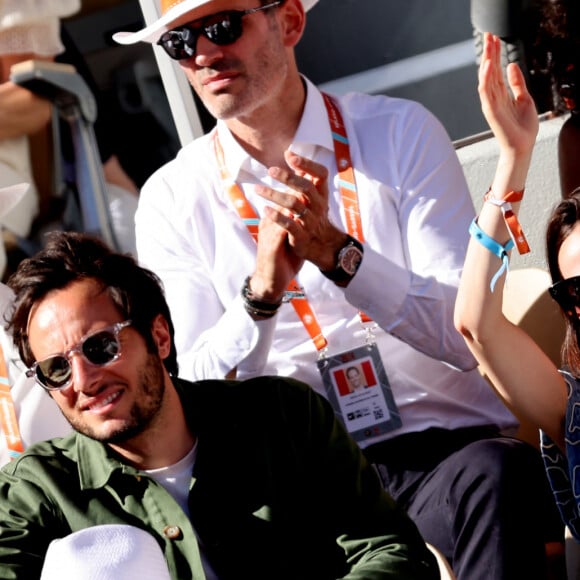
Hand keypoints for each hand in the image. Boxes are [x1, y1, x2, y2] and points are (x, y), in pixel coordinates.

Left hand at [256, 150, 346, 270]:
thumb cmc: (312, 215)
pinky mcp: (302, 235)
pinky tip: (265, 210)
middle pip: (306, 187)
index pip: (321, 174)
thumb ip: (302, 176)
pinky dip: (277, 217)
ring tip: (257, 189)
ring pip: (294, 205)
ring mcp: (311, 221)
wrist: (321, 245)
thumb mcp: (312, 196)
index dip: (308, 164)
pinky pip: (290, 225)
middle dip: (288, 178)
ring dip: (274, 195)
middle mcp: (319, 206)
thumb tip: (289, 153)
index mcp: (322, 194)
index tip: (290, 157)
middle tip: (270, 170)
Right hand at [478, 33, 538, 157]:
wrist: (522, 146)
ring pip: (486, 77)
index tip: (495, 38)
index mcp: (501, 94)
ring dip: (487, 60)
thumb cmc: (523, 127)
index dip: (496, 54)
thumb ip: (517, 83)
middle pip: (490, 70)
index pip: (496, 70)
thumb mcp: (524, 98)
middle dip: (489, 52)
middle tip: (488, 34)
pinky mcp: (490, 110)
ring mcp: (490, 103)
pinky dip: (486, 78)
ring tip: (488, 43)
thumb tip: (511, 65)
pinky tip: (489, 64)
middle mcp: (493, 97)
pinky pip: (485, 91)